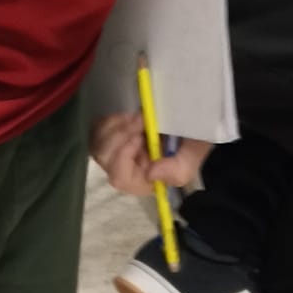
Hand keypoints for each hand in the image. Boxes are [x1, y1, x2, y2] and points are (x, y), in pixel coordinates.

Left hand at [89, 112, 212, 197]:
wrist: (194, 112)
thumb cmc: (194, 136)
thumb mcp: (193, 154)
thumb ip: (178, 169)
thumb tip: (150, 174)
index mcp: (144, 180)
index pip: (120, 178)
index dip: (124, 156)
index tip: (140, 136)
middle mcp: (127, 168)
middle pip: (103, 159)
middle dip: (120, 136)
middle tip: (140, 119)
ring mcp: (118, 150)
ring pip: (97, 143)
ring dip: (116, 126)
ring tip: (137, 116)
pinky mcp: (114, 134)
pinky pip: (97, 130)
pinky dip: (110, 120)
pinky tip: (128, 116)